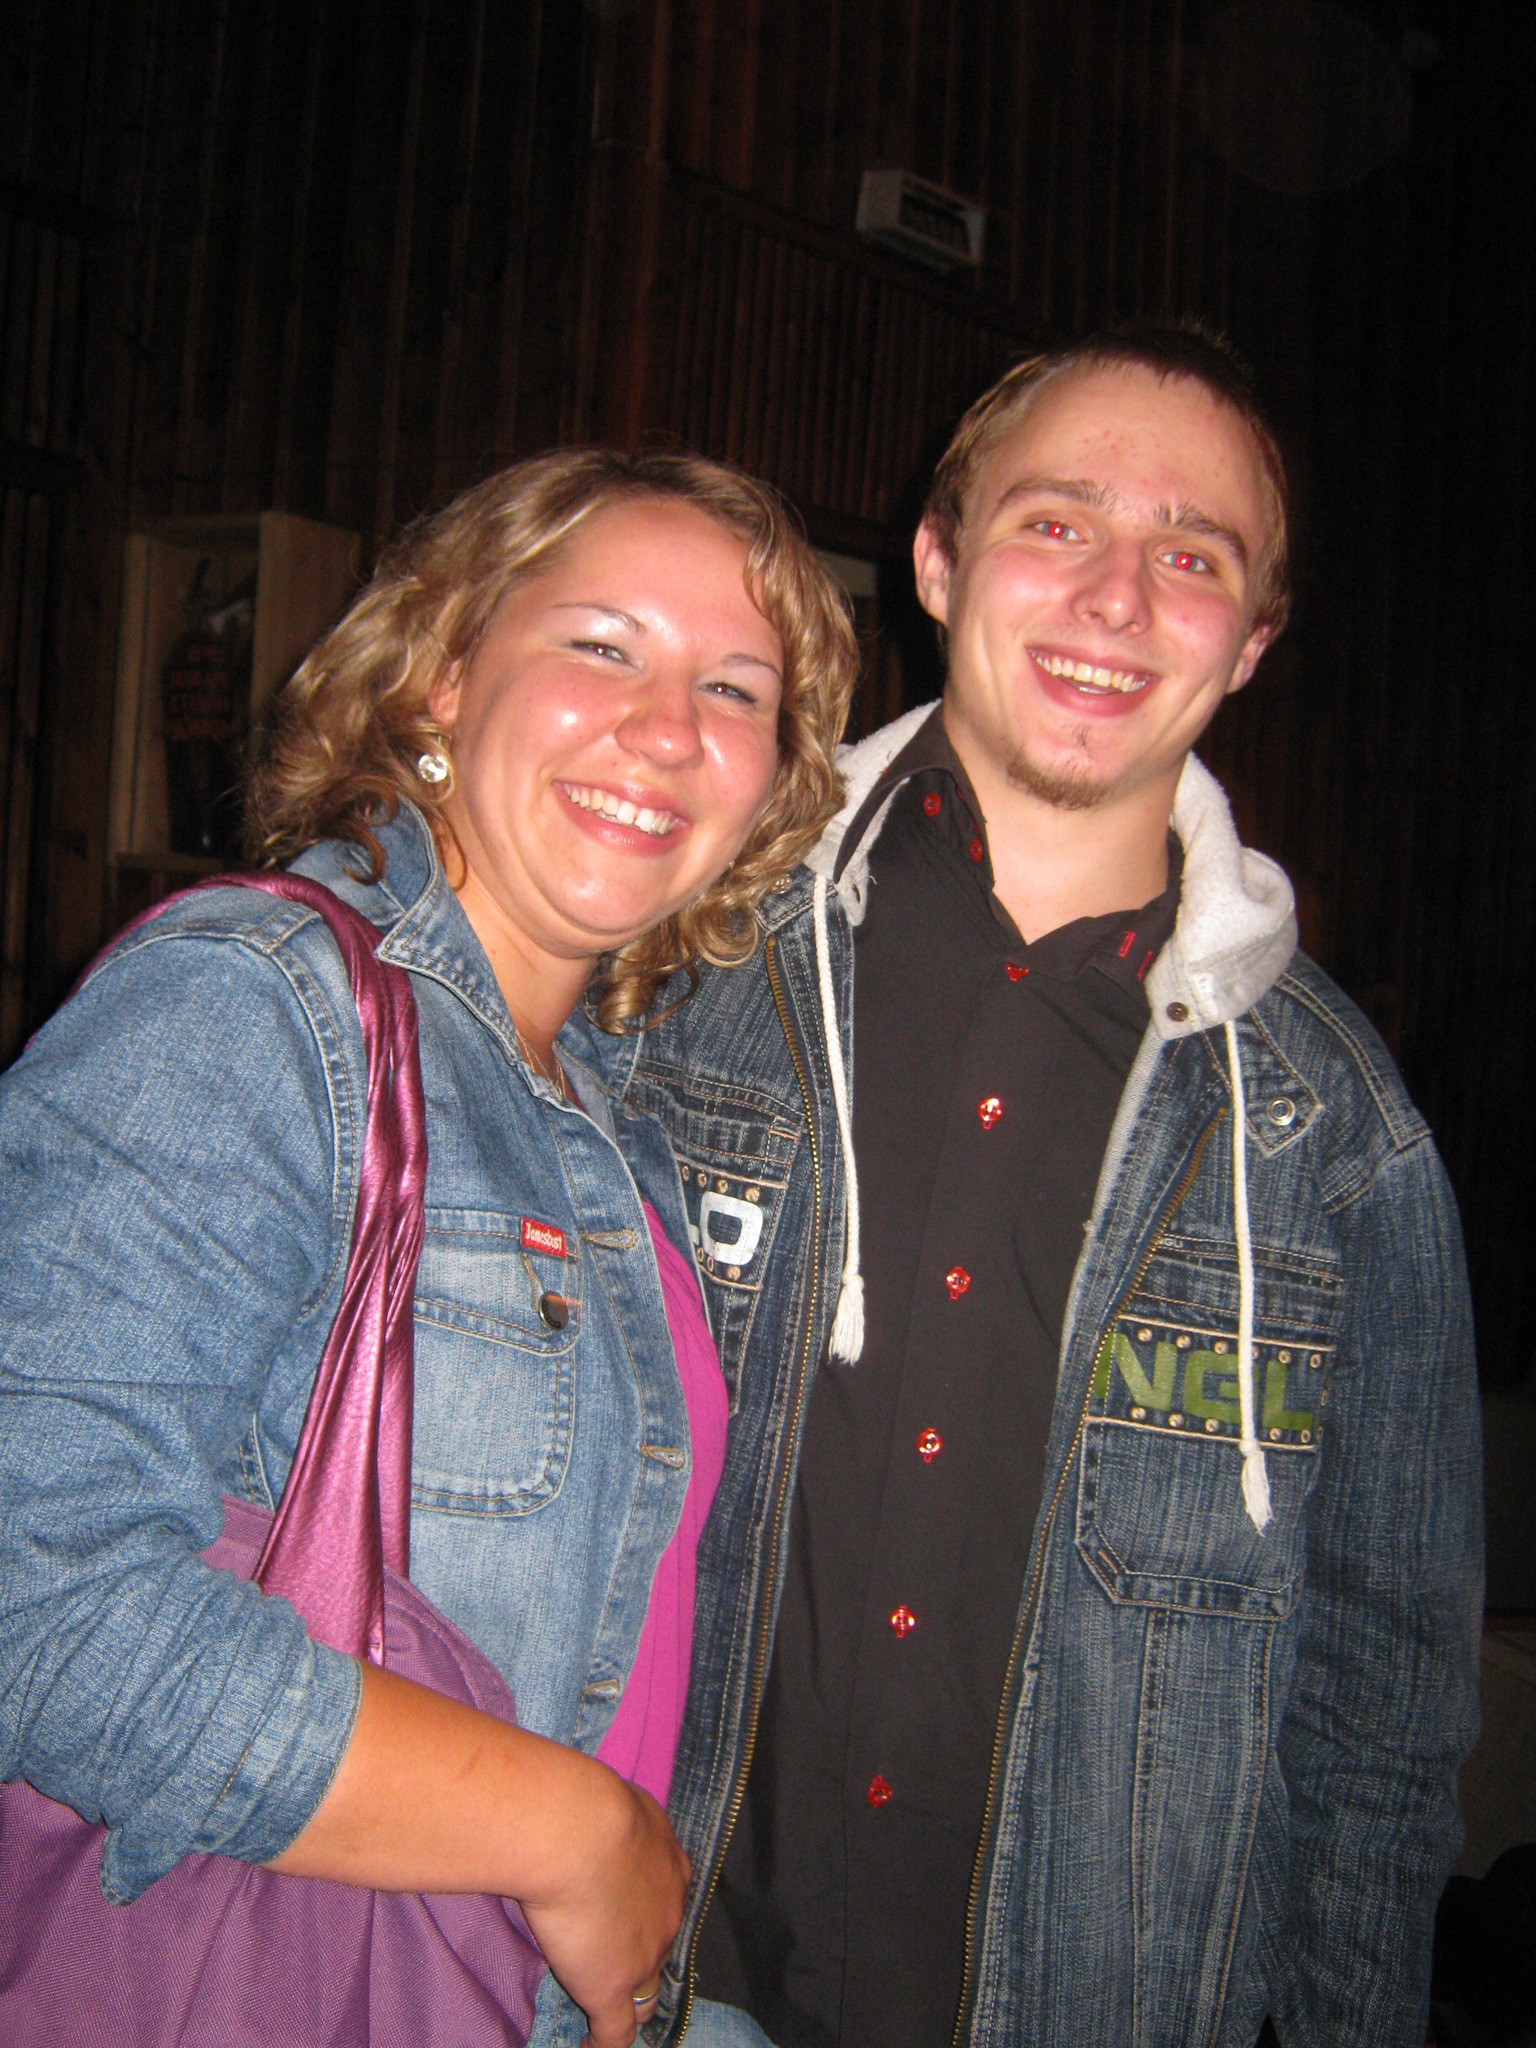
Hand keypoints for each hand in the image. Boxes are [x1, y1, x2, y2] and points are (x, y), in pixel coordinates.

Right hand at [520, 1766, 688, 2047]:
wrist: (577, 1832)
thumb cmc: (586, 1802)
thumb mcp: (610, 1801)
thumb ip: (609, 1820)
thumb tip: (588, 1815)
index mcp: (668, 1863)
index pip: (665, 1897)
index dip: (648, 1910)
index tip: (628, 1912)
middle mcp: (668, 1911)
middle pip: (661, 1945)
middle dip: (642, 1953)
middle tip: (615, 1957)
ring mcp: (644, 1957)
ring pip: (647, 1994)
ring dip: (632, 2001)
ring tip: (614, 2011)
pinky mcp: (612, 1989)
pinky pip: (617, 2034)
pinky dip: (604, 2044)